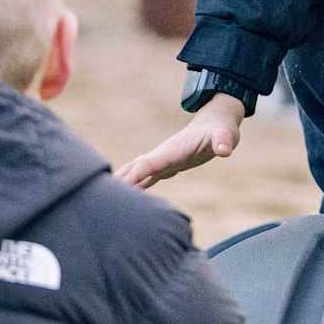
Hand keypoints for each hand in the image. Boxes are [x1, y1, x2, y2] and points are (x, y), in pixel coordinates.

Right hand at [115, 95, 245, 188]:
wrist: (217, 123)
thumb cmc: (221, 131)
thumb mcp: (225, 136)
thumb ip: (223, 142)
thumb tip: (224, 150)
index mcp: (171, 150)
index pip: (147, 165)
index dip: (132, 176)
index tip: (116, 187)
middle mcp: (162, 155)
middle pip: (133, 169)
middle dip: (117, 181)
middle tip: (98, 198)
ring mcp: (163, 161)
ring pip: (135, 172)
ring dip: (121, 183)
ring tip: (104, 200)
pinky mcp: (167, 166)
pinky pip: (145, 177)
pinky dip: (134, 186)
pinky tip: (126, 198)